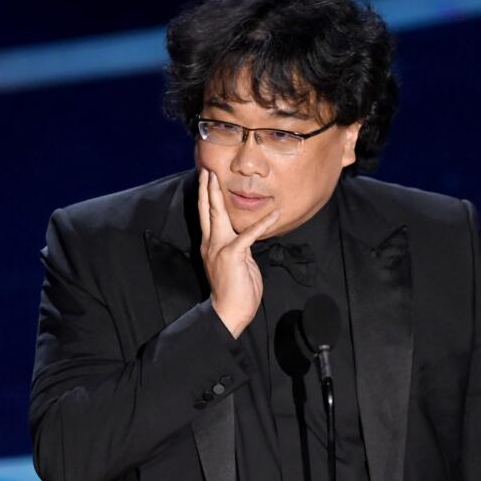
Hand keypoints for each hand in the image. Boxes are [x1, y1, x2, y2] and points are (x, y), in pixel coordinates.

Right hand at [198, 168, 278, 337]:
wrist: (229, 311)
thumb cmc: (236, 291)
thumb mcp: (237, 263)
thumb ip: (238, 247)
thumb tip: (245, 238)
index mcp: (211, 245)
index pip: (206, 217)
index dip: (206, 197)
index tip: (206, 180)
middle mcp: (211, 243)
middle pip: (206, 210)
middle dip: (206, 188)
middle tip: (205, 169)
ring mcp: (220, 248)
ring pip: (216, 215)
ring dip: (217, 195)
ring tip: (216, 178)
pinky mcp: (233, 254)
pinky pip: (249, 235)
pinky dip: (263, 224)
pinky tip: (275, 214)